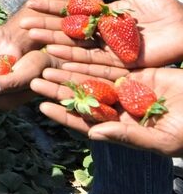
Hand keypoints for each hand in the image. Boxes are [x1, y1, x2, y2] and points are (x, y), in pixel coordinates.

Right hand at [20, 0, 182, 67]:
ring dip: (53, 41)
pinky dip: (73, 58)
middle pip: (68, 31)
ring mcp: (107, 50)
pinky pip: (91, 61)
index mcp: (104, 17)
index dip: (52, 9)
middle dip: (45, 27)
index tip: (32, 5)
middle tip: (23, 24)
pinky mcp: (117, 63)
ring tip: (33, 37)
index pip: (72, 12)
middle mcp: (102, 34)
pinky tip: (56, 54)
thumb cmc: (164, 9)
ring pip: (75, 46)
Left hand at [30, 66, 182, 156]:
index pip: (84, 122)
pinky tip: (72, 53)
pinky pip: (110, 66)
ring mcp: (128, 91)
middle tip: (33, 80)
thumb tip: (94, 133)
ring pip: (91, 79)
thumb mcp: (160, 140)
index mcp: (120, 128)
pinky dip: (91, 60)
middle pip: (82, 98)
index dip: (63, 115)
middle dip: (58, 89)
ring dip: (68, 72)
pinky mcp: (140, 75)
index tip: (41, 107)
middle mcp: (119, 109)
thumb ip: (127, 136)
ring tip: (45, 64)